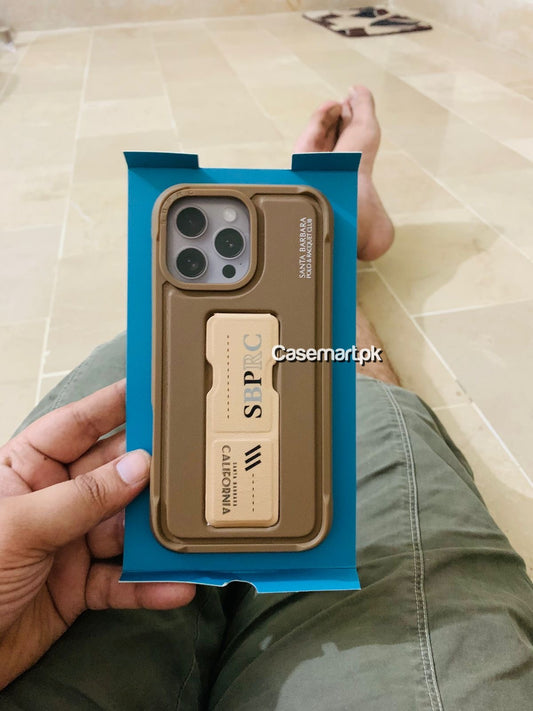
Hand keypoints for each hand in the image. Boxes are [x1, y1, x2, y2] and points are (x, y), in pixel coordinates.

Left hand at [0, 380, 194, 688]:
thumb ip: (83, 498)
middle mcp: (52, 500)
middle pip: (112, 475)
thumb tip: (138, 468)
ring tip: (191, 528)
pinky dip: (149, 585)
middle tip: (193, 462)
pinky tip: (176, 585)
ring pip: (124, 529)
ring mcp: (67, 543)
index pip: (76, 425)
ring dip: (155, 534)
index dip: (114, 405)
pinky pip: (122, 581)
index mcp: (25, 469)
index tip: (155, 388)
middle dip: (149, 472)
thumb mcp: (21, 526)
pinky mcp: (78, 587)